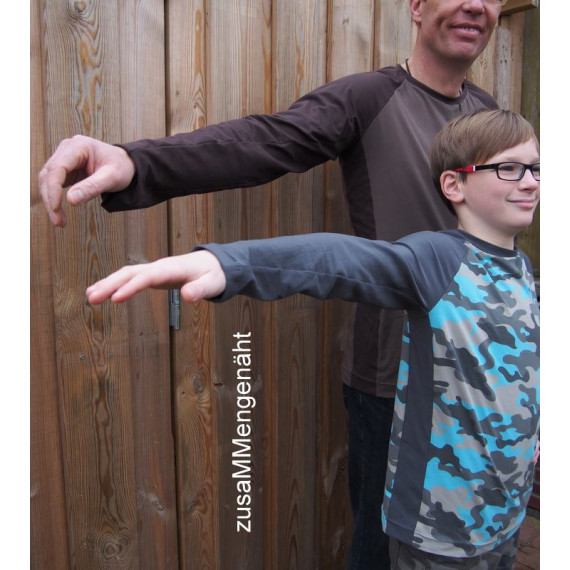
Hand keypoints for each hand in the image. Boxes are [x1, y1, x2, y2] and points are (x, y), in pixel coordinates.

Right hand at [38, 135, 135, 226]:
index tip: (56, 208)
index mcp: (79, 146)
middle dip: (50, 199)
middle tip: (58, 221)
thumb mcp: (112, 178)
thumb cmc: (121, 168)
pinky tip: (59, 213)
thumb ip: (92, 188)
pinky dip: (54, 198)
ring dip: (50, 201)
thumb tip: (70, 201)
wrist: (125, 164)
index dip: (53, 188)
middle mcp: (67, 149)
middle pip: (49, 174)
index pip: (58, 167)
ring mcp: (64, 157)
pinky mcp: (64, 168)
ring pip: (47, 180)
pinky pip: (53, 184)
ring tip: (59, 221)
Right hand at [86, 250, 226, 304]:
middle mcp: (159, 267)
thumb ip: (201, 289)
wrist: (214, 264)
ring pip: (126, 274)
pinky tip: (102, 293)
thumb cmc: (214, 275)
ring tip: (89, 297)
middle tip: (92, 298)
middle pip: (130, 273)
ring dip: (108, 283)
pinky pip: (130, 278)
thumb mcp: (213, 284)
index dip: (131, 286)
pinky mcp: (153, 275)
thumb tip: (188, 296)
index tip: (115, 298)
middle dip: (110, 284)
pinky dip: (115, 284)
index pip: (147, 277)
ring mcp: (154, 270)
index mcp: (171, 269)